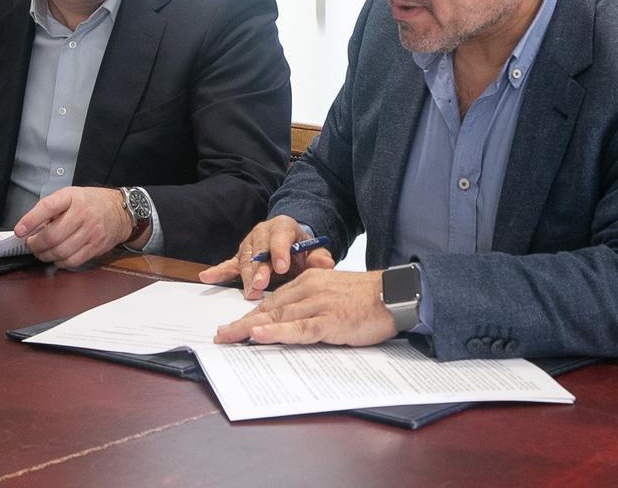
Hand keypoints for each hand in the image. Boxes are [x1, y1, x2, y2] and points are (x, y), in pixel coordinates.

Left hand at [13, 186, 135, 268]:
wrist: (120, 211)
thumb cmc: (91, 202)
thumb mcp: (70, 195)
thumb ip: (52, 208)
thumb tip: (31, 226)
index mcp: (72, 197)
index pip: (48, 207)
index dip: (31, 219)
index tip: (19, 231)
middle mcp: (82, 213)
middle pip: (52, 235)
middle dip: (36, 244)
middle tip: (31, 244)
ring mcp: (91, 231)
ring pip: (61, 251)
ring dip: (45, 255)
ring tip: (42, 252)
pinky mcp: (95, 246)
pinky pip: (72, 261)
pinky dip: (60, 262)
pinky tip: (57, 257)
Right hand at [198, 215, 334, 299]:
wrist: (291, 243)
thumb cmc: (302, 250)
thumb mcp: (315, 250)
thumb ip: (320, 257)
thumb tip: (326, 263)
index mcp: (282, 227)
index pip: (280, 237)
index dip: (280, 251)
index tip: (282, 267)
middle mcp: (262, 232)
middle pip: (260, 250)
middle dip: (260, 268)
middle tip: (262, 284)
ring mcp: (249, 245)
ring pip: (246, 260)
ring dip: (247, 276)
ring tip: (251, 291)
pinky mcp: (240, 257)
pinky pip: (229, 264)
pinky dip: (219, 271)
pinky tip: (207, 276)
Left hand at [213, 269, 394, 345]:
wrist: (396, 295)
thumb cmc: (368, 298)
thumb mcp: (334, 293)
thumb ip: (314, 303)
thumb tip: (295, 322)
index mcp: (310, 281)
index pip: (274, 300)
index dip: (251, 314)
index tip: (235, 325)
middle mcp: (309, 289)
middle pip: (269, 308)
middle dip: (242, 323)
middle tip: (221, 335)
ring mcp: (318, 305)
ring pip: (278, 318)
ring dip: (250, 328)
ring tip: (229, 337)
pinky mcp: (330, 321)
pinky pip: (298, 329)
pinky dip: (277, 333)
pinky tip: (259, 335)